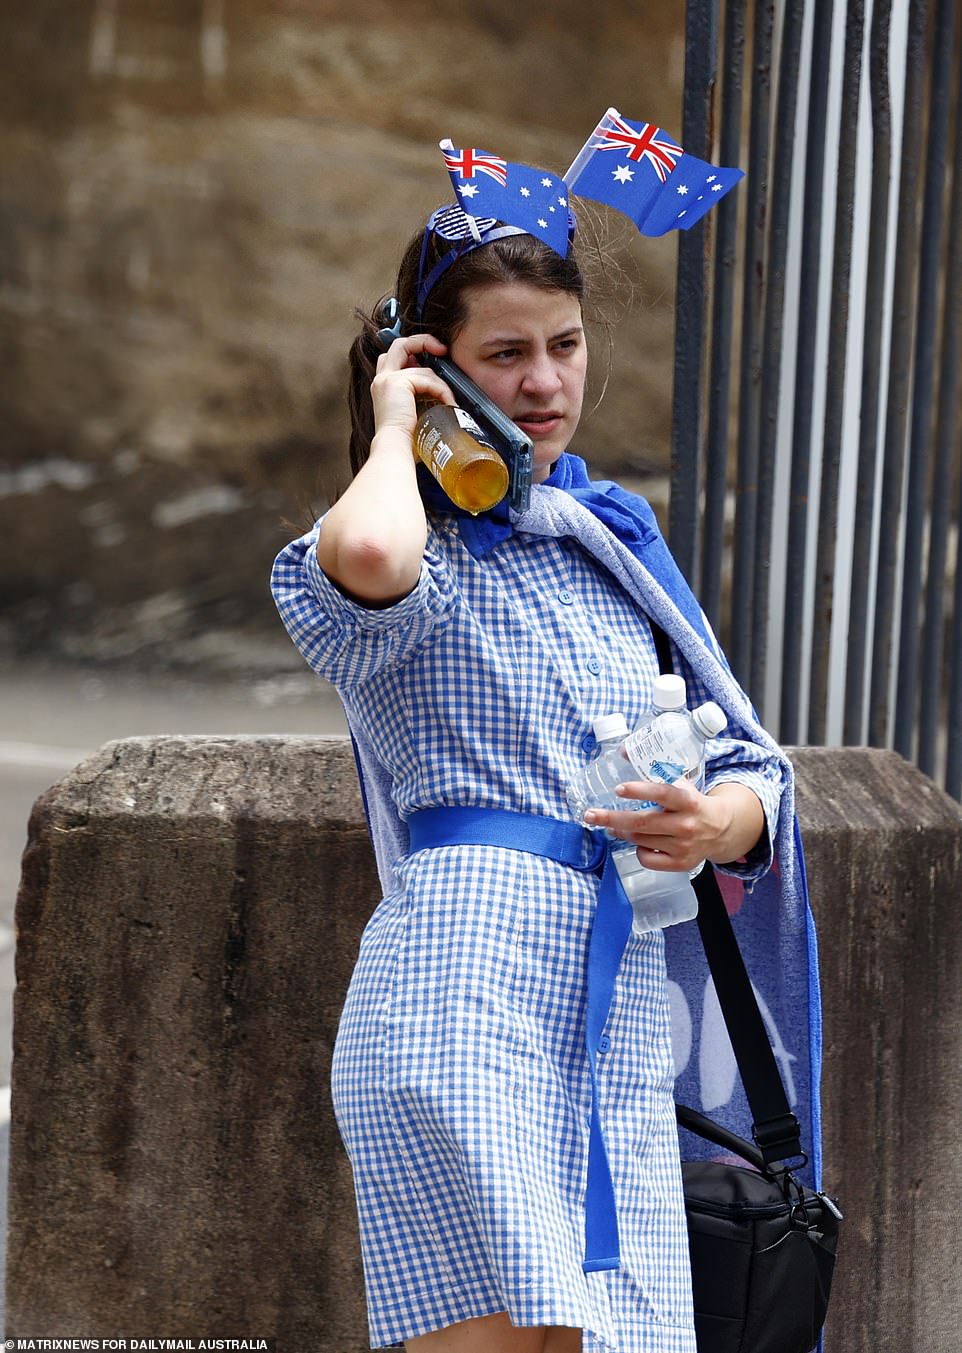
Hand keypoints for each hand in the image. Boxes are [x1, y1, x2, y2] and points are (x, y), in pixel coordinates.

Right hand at [371, 333, 456, 440]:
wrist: (395, 448)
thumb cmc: (405, 441)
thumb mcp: (412, 414)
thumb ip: (420, 400)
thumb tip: (441, 395)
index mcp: (383, 387)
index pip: (393, 358)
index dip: (412, 352)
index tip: (432, 357)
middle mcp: (381, 380)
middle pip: (399, 345)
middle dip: (422, 342)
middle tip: (442, 350)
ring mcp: (387, 379)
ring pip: (421, 366)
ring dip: (440, 383)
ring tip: (450, 401)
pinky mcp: (397, 383)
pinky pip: (427, 379)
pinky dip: (441, 390)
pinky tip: (448, 404)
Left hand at [583, 780, 763, 872]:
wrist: (722, 829)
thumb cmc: (693, 803)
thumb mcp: (682, 784)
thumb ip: (657, 772)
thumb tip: (623, 752)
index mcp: (688, 801)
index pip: (662, 793)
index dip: (639, 790)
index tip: (618, 789)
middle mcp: (686, 824)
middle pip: (641, 823)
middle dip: (611, 818)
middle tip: (590, 814)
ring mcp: (684, 847)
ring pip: (640, 840)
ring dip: (620, 831)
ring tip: (610, 825)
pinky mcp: (681, 864)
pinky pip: (647, 859)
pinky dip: (638, 850)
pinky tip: (640, 842)